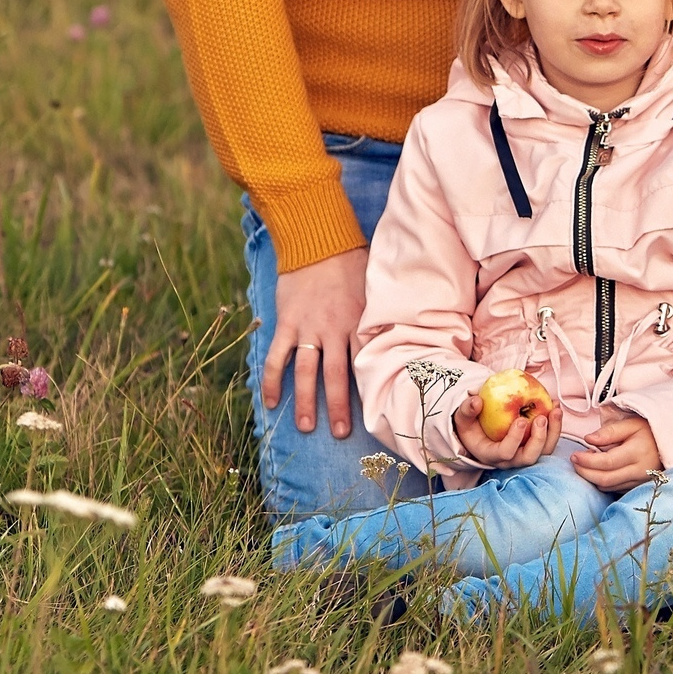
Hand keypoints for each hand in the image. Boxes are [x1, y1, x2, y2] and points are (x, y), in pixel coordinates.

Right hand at [260, 246, 367, 436]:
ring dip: (306, 401)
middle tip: (342, 433)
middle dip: (339, 407)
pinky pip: (278, 356)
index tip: (377, 413)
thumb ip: (381, 316)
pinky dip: (272, 380)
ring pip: (307, 372)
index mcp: (359, 323)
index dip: (370, 389)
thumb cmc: (351, 262)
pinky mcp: (287, 323)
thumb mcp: (374, 288)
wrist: (317, 240)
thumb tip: (402, 336)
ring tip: (306, 427)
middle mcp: (334, 330)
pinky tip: (269, 401)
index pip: (366, 363)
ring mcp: (308, 328)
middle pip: (337, 376)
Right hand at [452, 393, 561, 468]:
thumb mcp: (463, 418)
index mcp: (491, 455)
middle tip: (542, 418)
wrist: (479, 431)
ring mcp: (524, 454)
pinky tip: (555, 406)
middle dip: (538, 439)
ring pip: (544, 451)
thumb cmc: (471, 426)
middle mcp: (510, 459)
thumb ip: (467, 410)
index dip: (515, 439)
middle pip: (529, 458)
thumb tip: (476, 401)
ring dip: (553, 432)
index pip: (506, 453)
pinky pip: (548, 440)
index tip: (521, 420)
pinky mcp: (535, 446)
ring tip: (555, 410)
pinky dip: (555, 425)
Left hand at [569, 411, 664, 492]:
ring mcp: (639, 481)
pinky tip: (599, 469)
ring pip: (608, 486)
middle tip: (575, 461)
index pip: (606, 462)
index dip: (587, 461)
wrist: (669, 443)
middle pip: (605, 479)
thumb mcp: (631, 424)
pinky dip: (602, 481)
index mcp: (637, 453)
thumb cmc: (649, 431)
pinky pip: (615, 489)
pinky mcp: (637, 487)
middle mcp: (639, 471)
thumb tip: (588, 439)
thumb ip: (610, 432)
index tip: (574, 455)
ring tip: (586, 462)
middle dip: (585, 472)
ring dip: (592, 477)